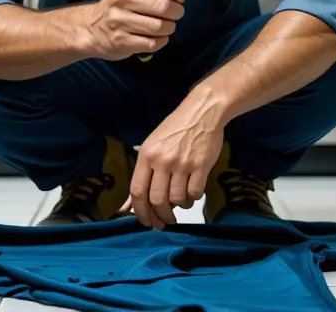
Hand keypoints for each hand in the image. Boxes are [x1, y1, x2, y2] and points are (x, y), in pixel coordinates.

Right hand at [81, 0, 184, 60]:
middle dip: (177, 12)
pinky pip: (152, 43)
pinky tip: (157, 37)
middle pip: (165, 6)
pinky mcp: (121, 41)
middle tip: (175, 14)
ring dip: (170, 28)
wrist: (92, 28)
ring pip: (160, 27)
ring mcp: (119, 21)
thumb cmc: (120, 4)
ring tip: (166, 26)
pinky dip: (161, 41)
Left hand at [130, 93, 225, 229]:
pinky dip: (193, 199)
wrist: (202, 112)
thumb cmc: (176, 129)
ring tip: (182, 201)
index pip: (138, 191)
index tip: (147, 222)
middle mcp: (162, 161)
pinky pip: (195, 193)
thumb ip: (144, 172)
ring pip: (177, 199)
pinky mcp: (201, 165)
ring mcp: (182, 163)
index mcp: (146, 155)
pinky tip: (192, 193)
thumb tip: (132, 202)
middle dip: (161, 216)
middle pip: (157, 200)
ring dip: (180, 206)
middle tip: (166, 221)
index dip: (141, 212)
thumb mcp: (153, 145)